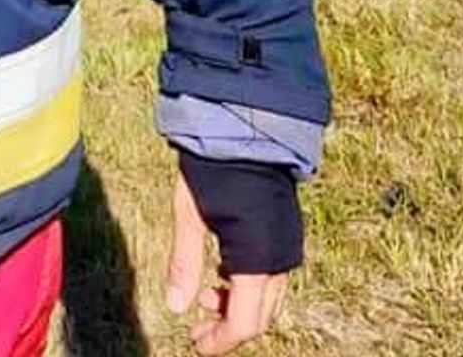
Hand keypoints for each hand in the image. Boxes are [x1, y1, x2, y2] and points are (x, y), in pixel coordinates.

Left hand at [165, 168, 287, 351]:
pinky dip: (250, 287)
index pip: (243, 323)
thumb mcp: (188, 214)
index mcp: (256, 260)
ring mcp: (288, 246)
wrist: (247, 127)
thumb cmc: (213, 169)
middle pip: (260, 318)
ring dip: (240, 307)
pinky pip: (274, 278)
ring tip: (206, 294)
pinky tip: (224, 269)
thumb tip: (175, 308)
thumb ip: (183, 262)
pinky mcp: (288, 233)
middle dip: (228, 328)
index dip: (220, 341)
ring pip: (270, 300)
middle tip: (196, 326)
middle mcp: (280, 260)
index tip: (196, 344)